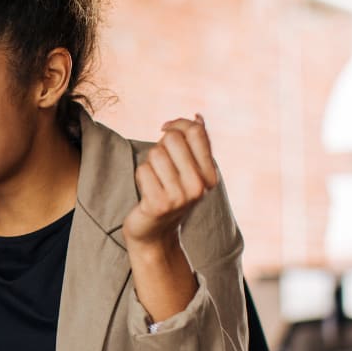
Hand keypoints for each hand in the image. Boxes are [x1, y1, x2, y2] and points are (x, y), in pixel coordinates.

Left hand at [123, 114, 218, 249]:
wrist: (155, 233)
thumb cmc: (170, 195)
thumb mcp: (188, 171)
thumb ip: (194, 145)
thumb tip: (197, 117)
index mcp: (211, 176)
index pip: (196, 131)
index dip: (177, 124)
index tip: (165, 129)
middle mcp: (199, 187)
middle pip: (172, 139)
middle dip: (160, 146)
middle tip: (160, 166)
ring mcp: (180, 197)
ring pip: (155, 154)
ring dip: (149, 163)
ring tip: (154, 180)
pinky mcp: (159, 204)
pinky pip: (143, 170)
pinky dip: (141, 176)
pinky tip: (147, 191)